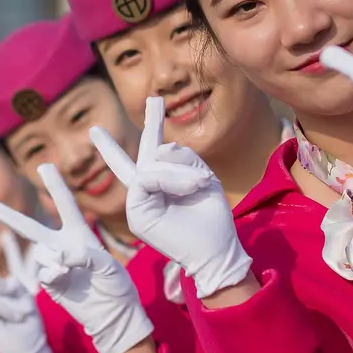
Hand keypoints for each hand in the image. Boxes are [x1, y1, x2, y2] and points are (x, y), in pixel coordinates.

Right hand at [0, 165, 153, 352]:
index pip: (65, 204)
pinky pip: (43, 273)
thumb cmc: (116, 284)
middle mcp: (63, 246)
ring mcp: (54, 265)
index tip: (44, 165)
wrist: (112, 312)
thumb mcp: (108, 266)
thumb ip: (85, 256)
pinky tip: (62, 278)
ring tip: (69, 270)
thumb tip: (58, 257)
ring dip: (54, 260)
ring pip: (41, 254)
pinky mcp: (50, 284)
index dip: (55, 185)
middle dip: (11, 218)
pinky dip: (52, 274)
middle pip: (33, 228)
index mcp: (80, 233)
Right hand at [90, 97, 252, 298]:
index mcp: (166, 184)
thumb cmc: (211, 220)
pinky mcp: (136, 212)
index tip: (158, 109)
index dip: (156, 130)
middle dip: (151, 122)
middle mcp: (148, 190)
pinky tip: (192, 187)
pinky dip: (172, 180)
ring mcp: (139, 201)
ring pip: (152, 163)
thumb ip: (182, 158)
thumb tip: (162, 148)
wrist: (215, 253)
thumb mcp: (203, 179)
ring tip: (200, 185)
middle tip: (153, 98)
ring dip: (181, 172)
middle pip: (146, 152)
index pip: (158, 154)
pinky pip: (148, 178)